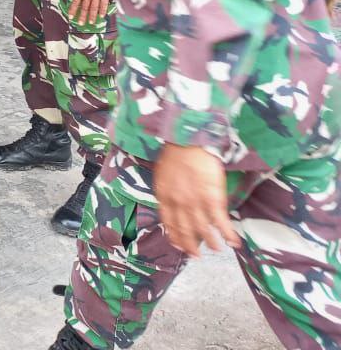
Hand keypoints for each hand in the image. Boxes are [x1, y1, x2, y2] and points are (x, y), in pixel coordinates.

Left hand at [70, 0, 114, 24]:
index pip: (75, 2)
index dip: (73, 10)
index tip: (71, 17)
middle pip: (84, 7)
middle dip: (82, 16)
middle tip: (80, 24)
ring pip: (94, 8)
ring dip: (92, 16)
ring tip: (90, 22)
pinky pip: (104, 4)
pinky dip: (103, 10)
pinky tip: (102, 16)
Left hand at [155, 144, 239, 258]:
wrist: (189, 140)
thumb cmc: (175, 153)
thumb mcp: (163, 174)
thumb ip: (166, 190)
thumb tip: (170, 200)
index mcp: (164, 196)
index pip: (169, 222)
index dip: (174, 236)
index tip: (179, 245)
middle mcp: (178, 204)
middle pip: (185, 230)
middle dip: (191, 245)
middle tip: (197, 256)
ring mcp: (196, 203)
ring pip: (203, 230)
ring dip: (211, 243)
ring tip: (217, 249)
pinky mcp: (213, 199)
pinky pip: (221, 222)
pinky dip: (228, 234)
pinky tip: (234, 243)